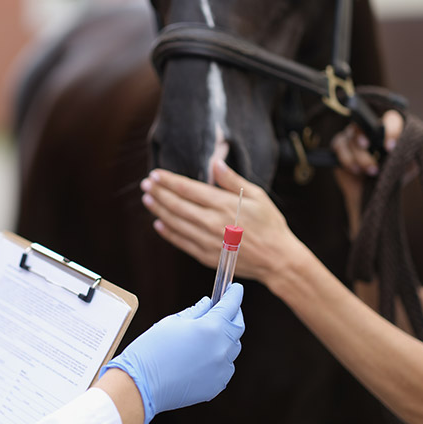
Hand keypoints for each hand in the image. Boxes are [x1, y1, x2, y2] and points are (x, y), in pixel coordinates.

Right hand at [102, 283, 243, 423]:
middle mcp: (222, 349)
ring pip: (232, 349)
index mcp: (212, 328)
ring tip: (207, 337)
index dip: (234, 294)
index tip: (235, 289)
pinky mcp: (216, 385)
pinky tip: (201, 358)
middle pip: (237, 328)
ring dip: (225, 340)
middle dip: (233, 316)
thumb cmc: (152, 349)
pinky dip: (218, 360)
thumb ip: (196, 312)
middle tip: (225, 310)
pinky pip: (224, 368)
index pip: (231, 305)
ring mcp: (221, 369)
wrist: (141, 385)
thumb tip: (208, 304)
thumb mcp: (172, 322)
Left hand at [141, 161, 302, 282]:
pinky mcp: (206, 256)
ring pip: (175, 223)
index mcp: (223, 205)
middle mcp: (211, 222)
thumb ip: (232, 180)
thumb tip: (215, 164)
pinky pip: (181, 242)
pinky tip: (159, 224)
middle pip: (177, 205)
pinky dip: (168, 233)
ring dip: (159, 210)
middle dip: (158, 193)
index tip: (156, 174)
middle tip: (146, 184)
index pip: (188, 189)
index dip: (169, 181)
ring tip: (148, 199)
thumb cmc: (270, 225)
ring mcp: (207, 240)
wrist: (277, 260)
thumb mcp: (258, 196)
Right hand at [331, 110, 402, 237]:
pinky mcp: (340, 146)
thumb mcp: (408, 167)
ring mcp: (353, 137)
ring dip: (360, 157)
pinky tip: (356, 170)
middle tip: (369, 150)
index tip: (390, 147)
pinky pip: (338, 146)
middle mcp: (370, 129)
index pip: (390, 119)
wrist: (374, 194)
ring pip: (351, 138)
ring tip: (371, 172)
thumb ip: (411, 156)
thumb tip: (406, 147)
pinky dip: (347, 159)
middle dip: (366, 137)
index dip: (390, 130)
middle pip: (364, 124)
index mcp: (389, 129)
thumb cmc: (393, 176)